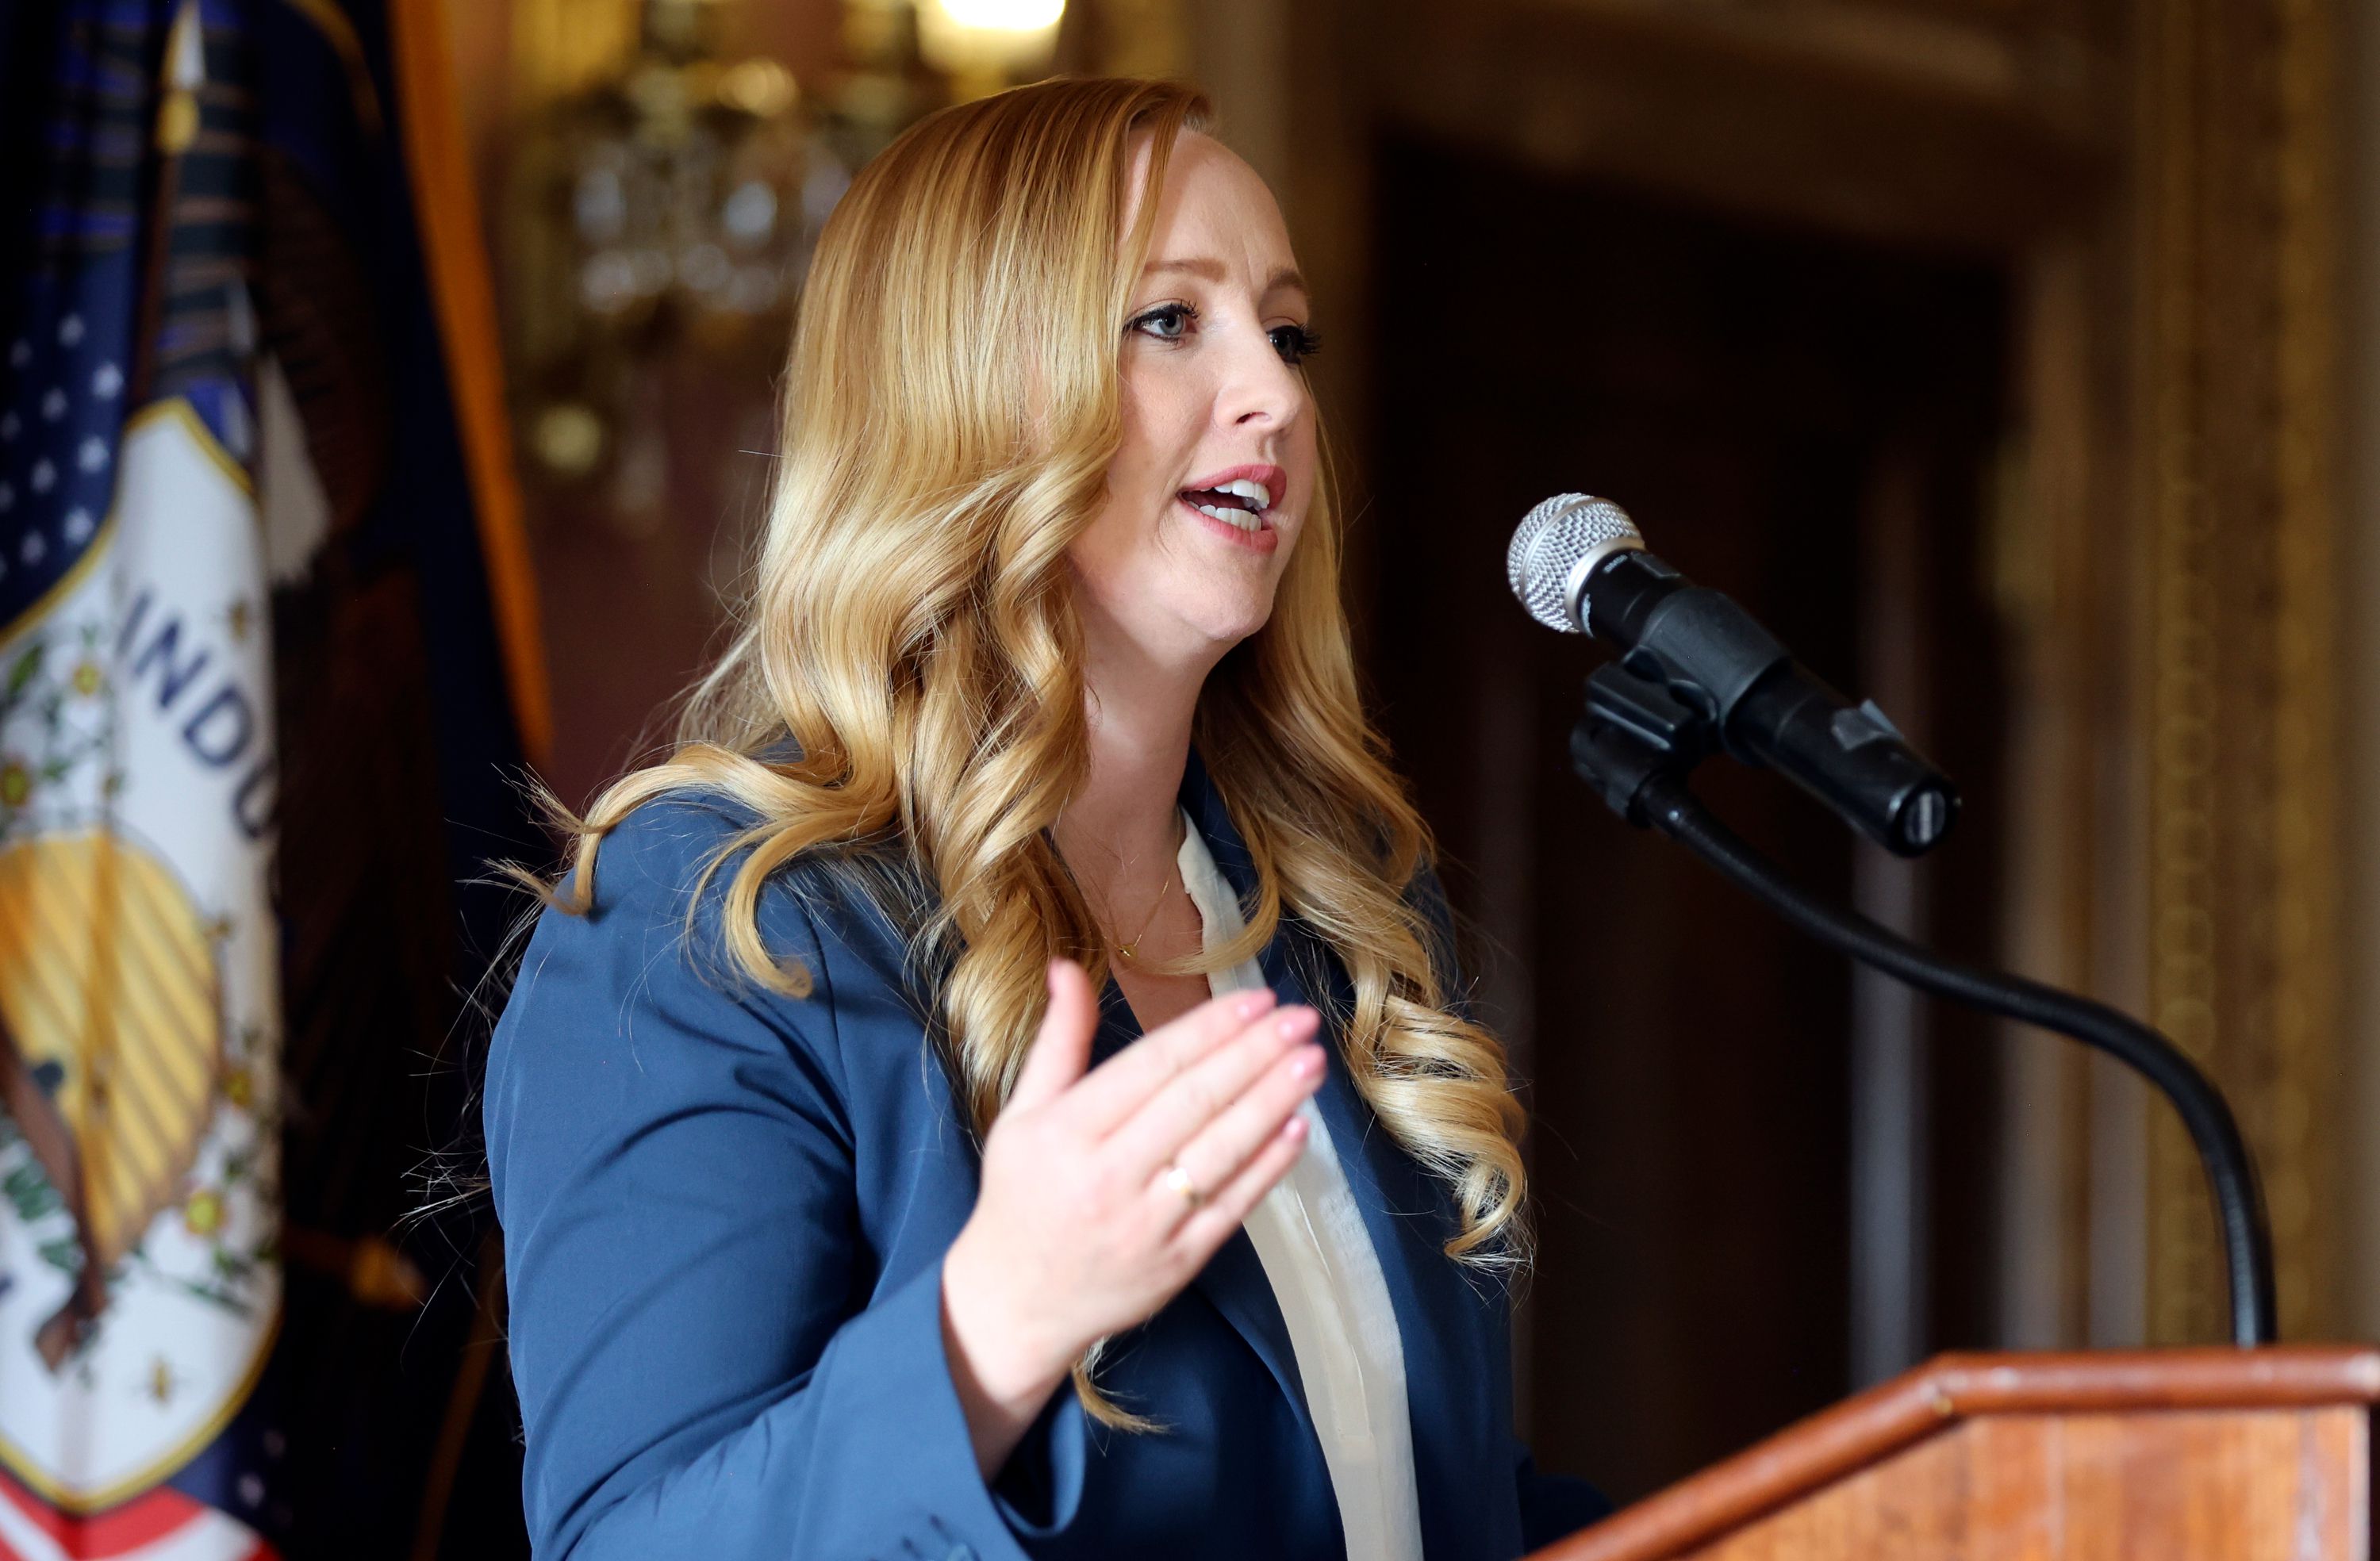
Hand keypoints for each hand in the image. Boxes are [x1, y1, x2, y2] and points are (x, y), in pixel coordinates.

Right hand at [939, 958, 1324, 1474]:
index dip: (1210, 1029)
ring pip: (1221, 1151)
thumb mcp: (1022, 1114)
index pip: (1153, 1066)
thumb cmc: (1020, 1198)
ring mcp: (1146, 1224)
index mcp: (1066, 1132)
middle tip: (1301, 1018)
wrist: (1014, 1304)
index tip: (1257, 999)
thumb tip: (1068, 967)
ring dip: (1274, 1101)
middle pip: (1195, 1102)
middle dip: (1255, 1054)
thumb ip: (1057, 1041)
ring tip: (1310, 1061)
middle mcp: (1107, 1176)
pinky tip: (1298, 1128)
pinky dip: (1268, 1166)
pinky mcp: (1177, 1263)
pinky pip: (1232, 1206)